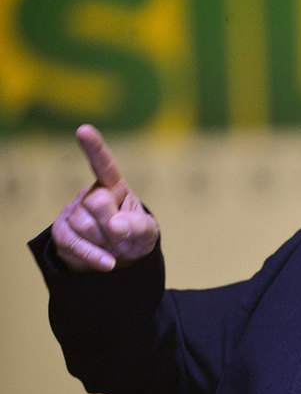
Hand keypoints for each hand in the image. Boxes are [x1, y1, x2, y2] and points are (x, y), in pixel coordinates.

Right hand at [51, 124, 158, 271]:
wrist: (120, 261)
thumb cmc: (135, 237)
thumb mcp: (147, 232)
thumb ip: (139, 226)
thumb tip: (116, 225)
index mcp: (114, 186)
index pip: (104, 165)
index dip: (94, 148)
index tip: (83, 130)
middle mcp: (90, 194)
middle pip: (97, 202)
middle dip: (114, 225)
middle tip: (123, 237)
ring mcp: (73, 211)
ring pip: (84, 225)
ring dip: (106, 242)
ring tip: (114, 246)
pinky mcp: (61, 231)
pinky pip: (73, 242)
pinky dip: (93, 255)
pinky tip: (107, 263)